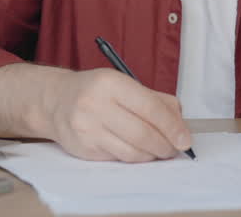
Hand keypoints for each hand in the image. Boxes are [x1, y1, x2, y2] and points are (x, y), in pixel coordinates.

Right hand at [37, 68, 192, 162]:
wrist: (56, 101)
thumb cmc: (95, 91)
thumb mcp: (123, 83)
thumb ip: (155, 99)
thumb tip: (180, 125)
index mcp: (111, 83)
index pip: (150, 108)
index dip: (172, 126)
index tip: (185, 139)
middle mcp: (96, 104)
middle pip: (142, 133)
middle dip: (165, 145)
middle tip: (174, 148)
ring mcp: (87, 128)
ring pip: (132, 151)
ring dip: (151, 155)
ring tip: (157, 150)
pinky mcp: (83, 148)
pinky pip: (118, 159)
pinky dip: (134, 157)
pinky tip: (136, 150)